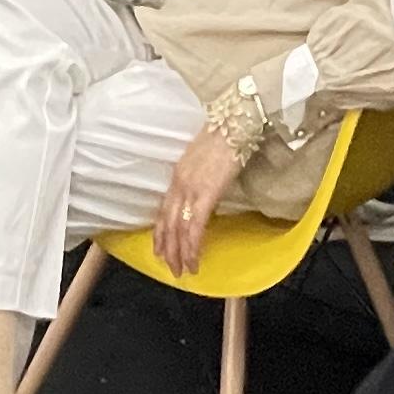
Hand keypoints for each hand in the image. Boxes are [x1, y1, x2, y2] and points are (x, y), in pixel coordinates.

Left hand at [151, 123, 243, 277]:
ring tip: (182, 270)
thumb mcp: (203, 159)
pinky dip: (193, 246)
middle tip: (171, 269)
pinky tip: (194, 259)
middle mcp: (179, 184)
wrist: (234, 123)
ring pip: (178, 229)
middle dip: (168, 249)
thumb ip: (198, 177)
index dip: (161, 233)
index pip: (164, 210)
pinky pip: (195, 227)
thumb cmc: (224, 137)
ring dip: (179, 253)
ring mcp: (191, 189)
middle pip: (167, 224)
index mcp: (178, 176)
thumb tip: (202, 192)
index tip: (160, 249)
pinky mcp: (206, 194)